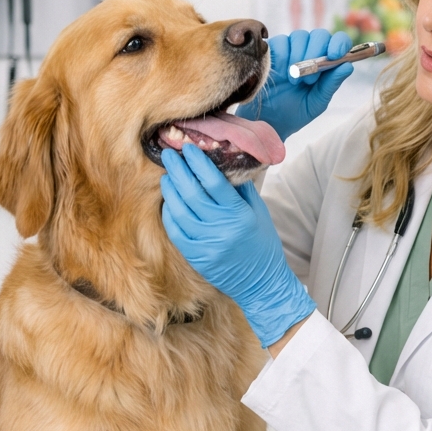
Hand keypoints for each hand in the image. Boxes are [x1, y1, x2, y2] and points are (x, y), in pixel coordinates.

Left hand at [160, 144, 314, 347]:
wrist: (261, 282)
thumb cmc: (263, 243)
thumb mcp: (259, 212)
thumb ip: (241, 188)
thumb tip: (221, 163)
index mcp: (240, 214)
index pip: (213, 182)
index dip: (198, 163)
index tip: (188, 148)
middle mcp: (222, 229)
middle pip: (192, 193)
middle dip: (178, 170)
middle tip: (168, 155)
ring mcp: (207, 244)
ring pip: (180, 211)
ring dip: (171, 191)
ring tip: (168, 177)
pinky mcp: (196, 257)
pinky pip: (176, 231)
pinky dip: (170, 214)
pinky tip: (169, 202)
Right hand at [237, 29, 352, 140]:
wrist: (266, 121)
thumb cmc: (293, 112)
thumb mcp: (316, 103)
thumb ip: (331, 84)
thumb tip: (348, 66)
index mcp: (325, 63)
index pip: (338, 42)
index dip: (339, 43)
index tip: (336, 54)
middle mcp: (309, 51)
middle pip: (319, 35)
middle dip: (318, 51)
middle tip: (312, 77)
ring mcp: (289, 48)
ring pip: (299, 36)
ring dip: (299, 57)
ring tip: (294, 82)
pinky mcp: (271, 49)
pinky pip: (280, 41)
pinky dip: (282, 56)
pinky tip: (279, 73)